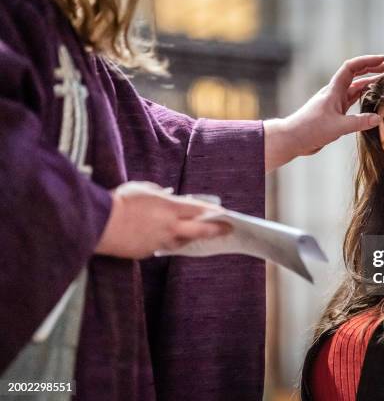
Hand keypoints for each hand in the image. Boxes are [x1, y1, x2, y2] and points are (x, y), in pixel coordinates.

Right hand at [95, 182, 230, 258]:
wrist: (99, 223)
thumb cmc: (120, 201)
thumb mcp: (143, 189)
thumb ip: (159, 193)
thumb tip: (166, 194)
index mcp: (170, 208)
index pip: (198, 210)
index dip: (212, 211)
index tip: (223, 213)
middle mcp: (170, 227)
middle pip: (199, 230)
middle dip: (215, 230)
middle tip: (226, 230)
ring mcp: (160, 241)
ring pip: (182, 241)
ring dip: (189, 237)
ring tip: (195, 233)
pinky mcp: (148, 252)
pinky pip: (162, 247)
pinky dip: (166, 241)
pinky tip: (165, 237)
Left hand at [264, 55, 383, 170]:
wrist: (293, 139)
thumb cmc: (310, 129)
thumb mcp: (337, 127)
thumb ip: (359, 122)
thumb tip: (378, 118)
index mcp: (334, 90)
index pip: (351, 68)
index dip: (367, 61)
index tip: (381, 60)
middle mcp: (335, 93)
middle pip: (355, 76)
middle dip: (371, 69)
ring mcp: (335, 103)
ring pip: (355, 89)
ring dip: (369, 84)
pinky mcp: (335, 114)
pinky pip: (352, 102)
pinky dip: (363, 99)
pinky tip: (372, 102)